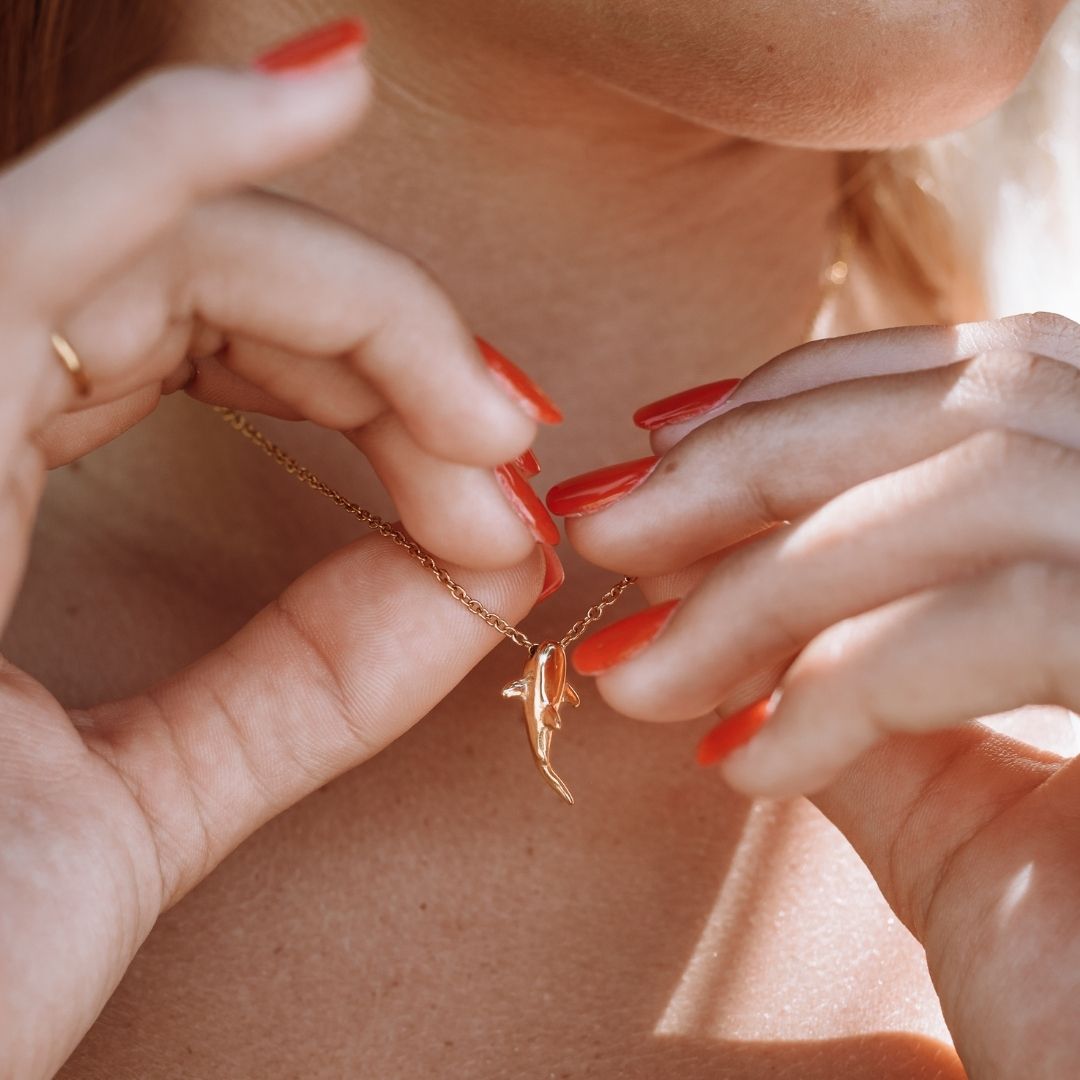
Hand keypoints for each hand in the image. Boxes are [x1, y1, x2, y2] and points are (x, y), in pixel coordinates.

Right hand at [0, 24, 557, 1077]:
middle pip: (199, 281)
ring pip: (160, 241)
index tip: (499, 486)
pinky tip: (327, 89)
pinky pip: (49, 231)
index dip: (368, 387)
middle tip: (510, 436)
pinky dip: (189, 148)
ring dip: (360, 304)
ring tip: (491, 402)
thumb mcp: (146, 799)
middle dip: (387, 346)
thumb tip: (489, 561)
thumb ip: (309, 680)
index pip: (189, 348)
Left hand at [552, 312, 1079, 1077]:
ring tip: (637, 670)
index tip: (657, 443)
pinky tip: (749, 766)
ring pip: (974, 488)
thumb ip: (858, 675)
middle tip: (604, 526)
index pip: (979, 382)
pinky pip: (1005, 622)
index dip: (808, 394)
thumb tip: (727, 605)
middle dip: (752, 460)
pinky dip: (847, 681)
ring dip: (762, 579)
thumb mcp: (955, 797)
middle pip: (969, 408)